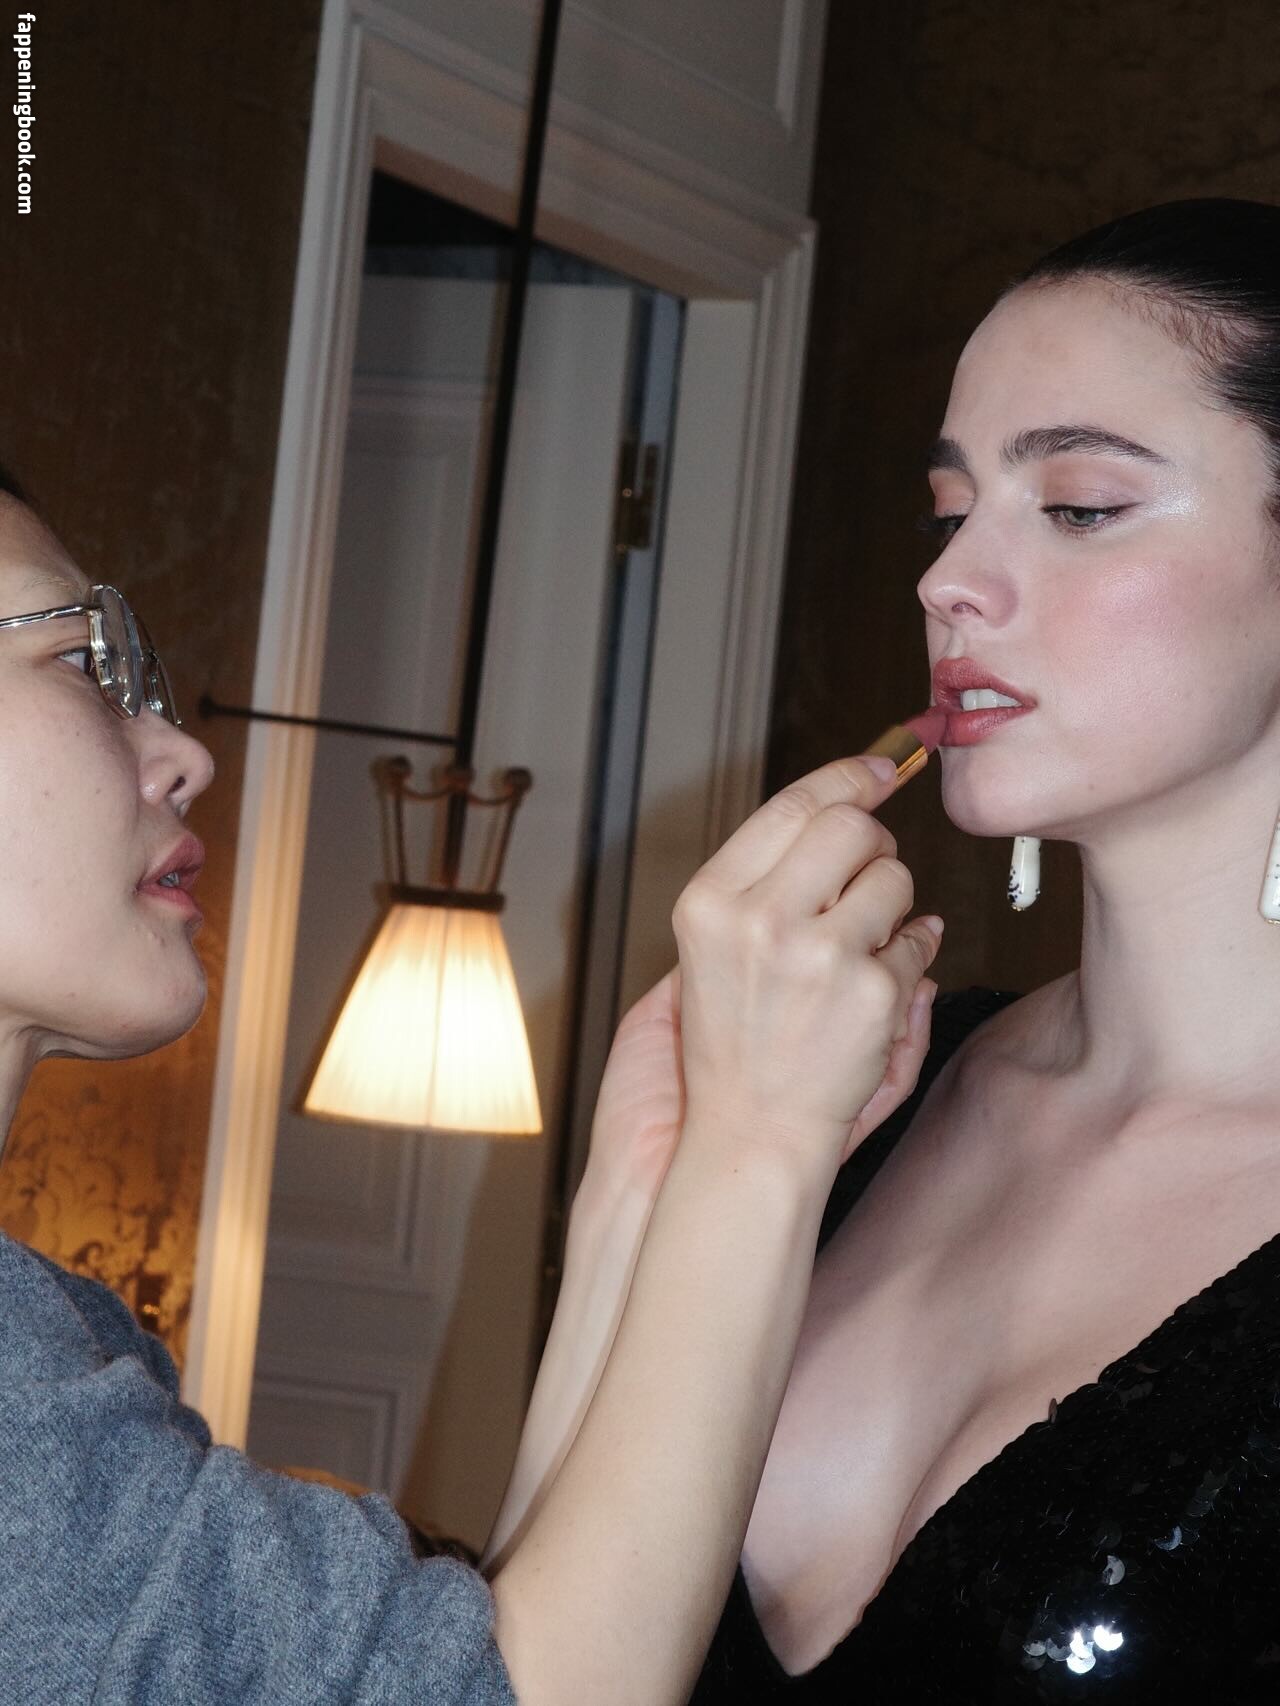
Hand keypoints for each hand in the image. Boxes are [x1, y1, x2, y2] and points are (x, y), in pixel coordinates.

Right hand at [584, 755, 941, 1205]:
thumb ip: (773, 873)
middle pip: (850, 826)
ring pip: (894, 878)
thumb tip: (856, 804)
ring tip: (864, 945)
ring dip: (894, 904)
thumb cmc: (734, 1042)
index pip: (792, 806)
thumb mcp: (716, 946)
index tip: (879, 768)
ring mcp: (815, 957)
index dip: (845, 778)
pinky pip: (917, 942)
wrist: (747, 1134)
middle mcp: (757, 920)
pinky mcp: (867, 993)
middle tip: (872, 868)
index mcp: (711, 901)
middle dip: (874, 841)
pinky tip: (877, 988)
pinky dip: (910, 958)